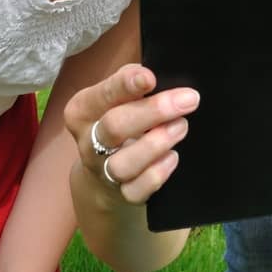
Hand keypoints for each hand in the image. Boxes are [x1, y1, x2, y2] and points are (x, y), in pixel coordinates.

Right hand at [62, 63, 199, 204]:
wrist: (105, 173)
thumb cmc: (120, 120)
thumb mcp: (117, 97)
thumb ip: (129, 81)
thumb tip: (151, 76)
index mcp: (83, 110)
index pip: (102, 94)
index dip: (125, 85)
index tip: (150, 78)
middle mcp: (88, 142)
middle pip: (114, 126)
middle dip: (153, 111)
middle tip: (188, 99)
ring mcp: (102, 171)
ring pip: (123, 163)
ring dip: (156, 144)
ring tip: (181, 126)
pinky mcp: (121, 194)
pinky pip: (137, 189)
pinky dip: (157, 173)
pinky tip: (172, 157)